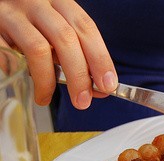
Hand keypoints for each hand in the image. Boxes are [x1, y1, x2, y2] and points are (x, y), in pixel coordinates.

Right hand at [0, 0, 116, 108]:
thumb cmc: (27, 23)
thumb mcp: (54, 31)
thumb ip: (75, 55)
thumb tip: (98, 89)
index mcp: (59, 2)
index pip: (86, 28)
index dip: (100, 58)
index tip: (108, 85)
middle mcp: (37, 2)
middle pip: (66, 38)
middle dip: (79, 75)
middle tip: (82, 101)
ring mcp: (12, 12)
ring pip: (38, 48)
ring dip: (47, 80)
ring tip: (46, 97)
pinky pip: (7, 54)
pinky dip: (19, 73)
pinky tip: (23, 84)